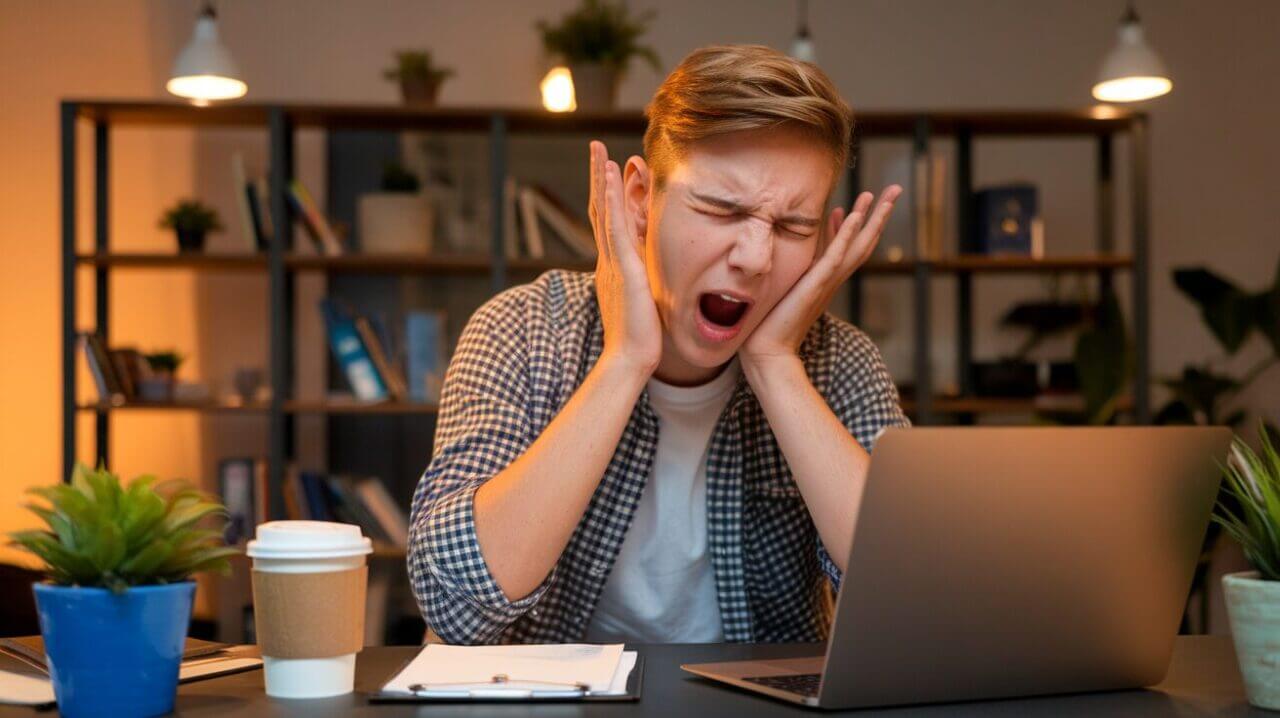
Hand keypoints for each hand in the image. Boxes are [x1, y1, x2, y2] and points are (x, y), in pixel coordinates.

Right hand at [587, 140, 662, 377]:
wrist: (630, 359)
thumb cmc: (641, 339)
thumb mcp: (644, 301)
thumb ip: (645, 284)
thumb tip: (652, 277)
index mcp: (614, 268)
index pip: (609, 224)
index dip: (607, 196)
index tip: (608, 170)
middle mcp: (608, 260)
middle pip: (600, 210)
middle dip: (598, 177)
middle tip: (595, 147)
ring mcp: (613, 261)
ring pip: (604, 211)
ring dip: (601, 178)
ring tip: (598, 149)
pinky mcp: (623, 266)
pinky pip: (614, 225)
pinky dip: (611, 198)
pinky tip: (610, 175)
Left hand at [739, 185, 902, 374]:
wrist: (768, 352)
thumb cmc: (772, 324)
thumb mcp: (787, 289)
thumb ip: (796, 272)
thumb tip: (796, 258)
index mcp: (827, 279)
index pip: (850, 246)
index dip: (859, 223)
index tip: (865, 201)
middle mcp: (833, 279)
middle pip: (864, 242)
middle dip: (880, 214)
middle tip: (895, 189)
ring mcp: (827, 281)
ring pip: (858, 245)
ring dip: (873, 219)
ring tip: (885, 195)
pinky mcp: (816, 284)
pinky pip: (835, 255)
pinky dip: (847, 235)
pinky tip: (855, 216)